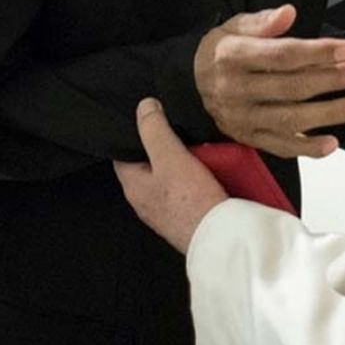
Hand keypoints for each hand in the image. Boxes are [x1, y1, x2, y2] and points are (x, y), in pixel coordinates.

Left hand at [114, 98, 228, 252]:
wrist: (220, 239)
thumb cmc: (189, 200)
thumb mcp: (169, 156)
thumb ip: (154, 130)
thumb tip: (144, 106)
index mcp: (133, 186)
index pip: (124, 153)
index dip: (134, 134)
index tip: (150, 117)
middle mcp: (146, 200)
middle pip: (152, 163)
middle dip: (168, 146)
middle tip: (182, 129)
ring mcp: (168, 210)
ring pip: (174, 175)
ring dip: (188, 161)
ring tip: (203, 145)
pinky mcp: (190, 216)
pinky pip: (192, 189)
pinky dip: (202, 177)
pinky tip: (216, 168)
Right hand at [194, 4, 344, 158]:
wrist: (189, 84)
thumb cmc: (223, 51)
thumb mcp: (234, 26)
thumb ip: (263, 21)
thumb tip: (289, 12)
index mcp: (232, 57)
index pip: (281, 56)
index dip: (316, 53)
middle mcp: (236, 90)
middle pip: (291, 87)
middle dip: (332, 79)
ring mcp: (242, 118)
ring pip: (289, 120)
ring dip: (328, 114)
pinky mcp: (248, 138)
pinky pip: (280, 147)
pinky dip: (307, 149)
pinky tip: (333, 143)